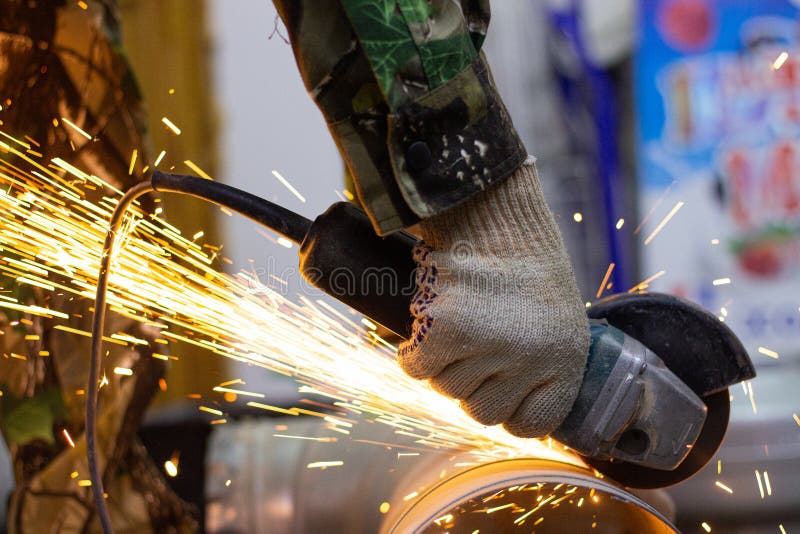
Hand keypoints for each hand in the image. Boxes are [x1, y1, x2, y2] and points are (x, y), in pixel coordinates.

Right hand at [397, 159, 588, 437]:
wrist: (496, 212)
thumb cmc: (524, 264)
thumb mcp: (554, 319)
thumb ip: (540, 366)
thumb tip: (509, 416)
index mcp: (566, 361)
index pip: (531, 425)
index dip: (508, 408)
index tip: (497, 385)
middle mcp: (533, 359)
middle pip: (481, 412)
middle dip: (471, 383)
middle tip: (471, 345)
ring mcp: (491, 346)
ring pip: (447, 389)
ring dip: (442, 364)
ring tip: (453, 325)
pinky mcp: (449, 330)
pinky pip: (417, 368)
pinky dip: (413, 353)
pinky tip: (424, 328)